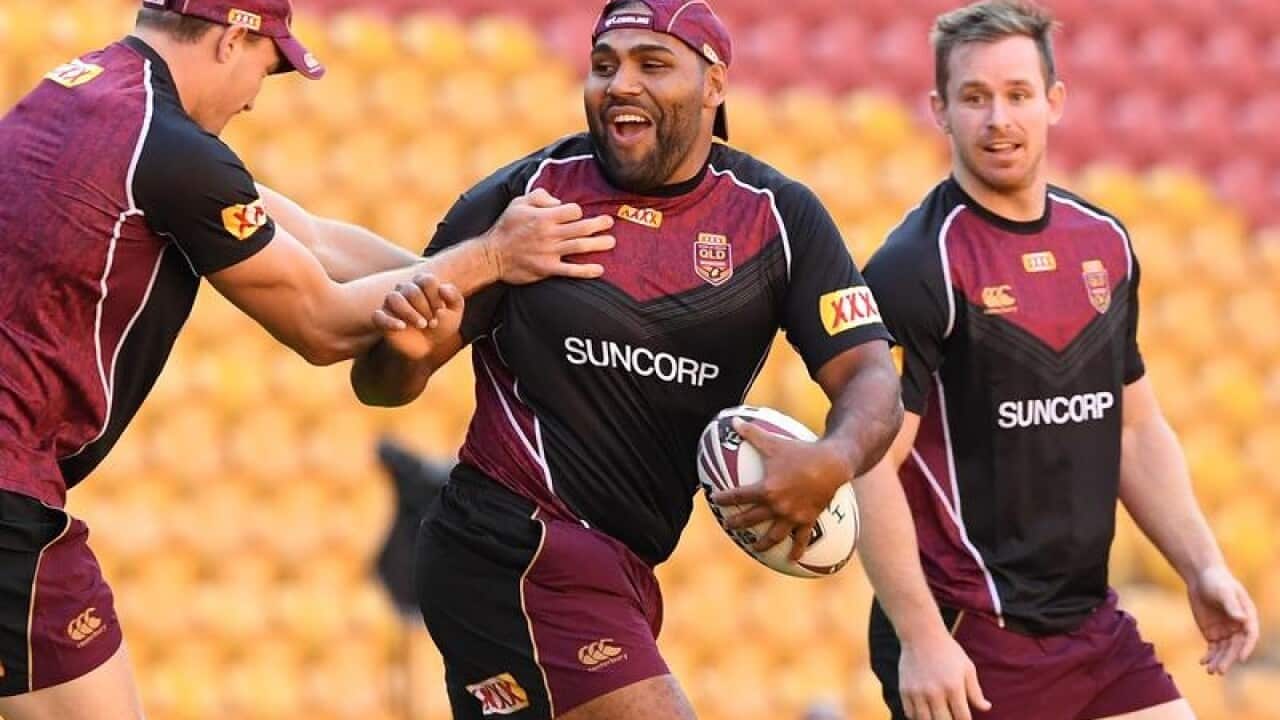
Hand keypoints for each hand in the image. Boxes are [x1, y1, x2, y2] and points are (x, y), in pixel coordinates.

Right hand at [372, 272, 463, 360]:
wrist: (430, 345)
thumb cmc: (442, 323)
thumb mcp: (455, 312)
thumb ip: (454, 297)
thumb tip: (442, 288)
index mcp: (421, 283)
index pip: (426, 280)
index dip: (435, 297)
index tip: (441, 311)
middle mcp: (404, 289)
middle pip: (412, 290)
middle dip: (425, 308)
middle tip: (433, 323)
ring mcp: (391, 303)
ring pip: (393, 298)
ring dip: (410, 313)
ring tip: (422, 325)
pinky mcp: (382, 319)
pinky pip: (378, 316)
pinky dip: (390, 321)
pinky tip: (402, 327)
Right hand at [484, 188, 615, 283]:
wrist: (492, 255)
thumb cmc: (506, 227)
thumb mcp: (518, 203)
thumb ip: (539, 196)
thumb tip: (558, 201)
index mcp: (543, 217)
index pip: (572, 211)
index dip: (578, 211)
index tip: (578, 214)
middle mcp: (549, 234)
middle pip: (581, 228)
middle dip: (599, 224)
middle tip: (609, 222)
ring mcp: (550, 253)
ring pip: (580, 247)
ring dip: (598, 244)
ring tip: (611, 242)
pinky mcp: (548, 269)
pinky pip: (571, 271)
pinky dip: (586, 270)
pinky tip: (599, 269)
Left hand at [710, 419, 853, 560]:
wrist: (833, 464)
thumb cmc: (801, 451)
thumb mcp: (774, 441)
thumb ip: (752, 433)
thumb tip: (732, 420)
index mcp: (766, 490)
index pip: (739, 496)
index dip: (724, 498)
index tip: (714, 498)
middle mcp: (777, 506)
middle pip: (751, 519)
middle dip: (737, 523)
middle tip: (728, 525)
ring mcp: (793, 516)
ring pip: (774, 535)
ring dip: (763, 544)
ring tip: (755, 548)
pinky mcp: (808, 519)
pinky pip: (801, 538)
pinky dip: (796, 549)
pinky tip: (792, 558)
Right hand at [899, 629, 989, 719]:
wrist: (921, 635)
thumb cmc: (948, 651)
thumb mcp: (967, 668)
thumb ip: (976, 691)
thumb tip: (986, 708)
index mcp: (953, 687)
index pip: (962, 717)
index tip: (964, 719)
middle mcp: (935, 692)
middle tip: (951, 717)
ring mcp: (918, 692)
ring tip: (938, 716)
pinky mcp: (905, 690)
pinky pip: (910, 714)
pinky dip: (918, 717)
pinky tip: (925, 712)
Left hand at [1187, 565, 1258, 674]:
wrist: (1201, 577)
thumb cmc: (1216, 581)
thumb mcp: (1224, 592)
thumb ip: (1232, 606)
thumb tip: (1242, 619)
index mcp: (1248, 617)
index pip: (1250, 635)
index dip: (1247, 648)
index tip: (1240, 659)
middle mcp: (1239, 628)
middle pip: (1236, 647)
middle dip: (1228, 659)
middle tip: (1219, 670)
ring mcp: (1226, 632)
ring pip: (1224, 651)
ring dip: (1218, 661)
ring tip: (1210, 671)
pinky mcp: (1213, 633)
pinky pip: (1213, 648)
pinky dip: (1208, 656)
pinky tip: (1202, 662)